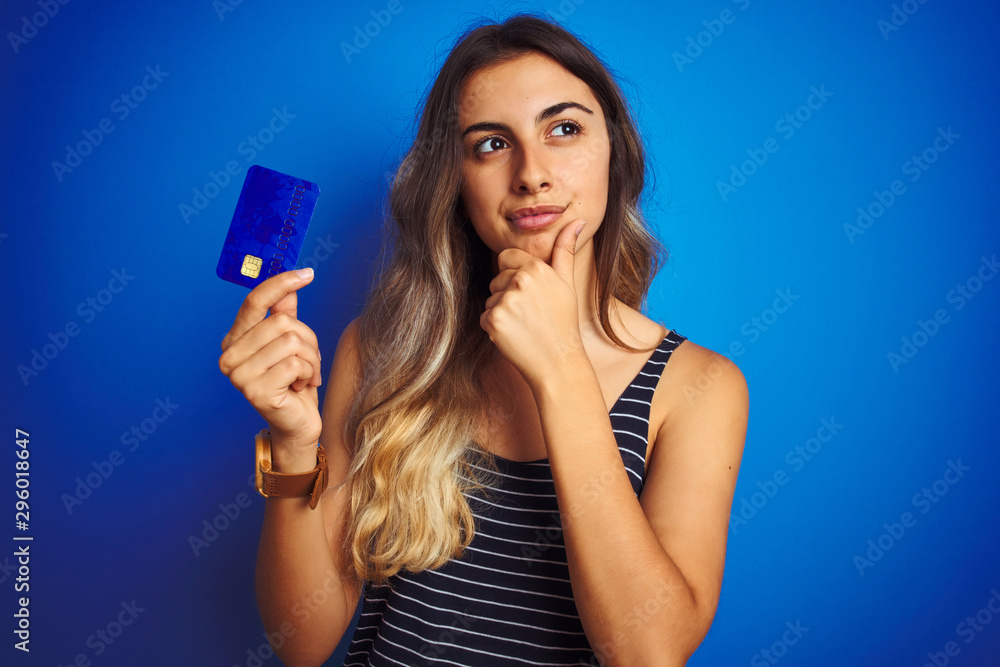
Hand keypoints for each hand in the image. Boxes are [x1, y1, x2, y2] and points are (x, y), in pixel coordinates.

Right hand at [218, 269, 322, 455]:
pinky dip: (309, 374)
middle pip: (281, 322)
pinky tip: (301, 388)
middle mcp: (229, 356)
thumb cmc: (294, 382)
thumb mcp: (291, 344)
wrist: (298, 424)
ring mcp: (239, 375)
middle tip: (310, 361)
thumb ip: (285, 314)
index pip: (255, 301)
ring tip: (306, 376)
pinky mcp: (256, 391)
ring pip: (292, 341)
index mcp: (234, 340)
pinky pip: (296, 364)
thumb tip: (289, 285)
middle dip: (308, 340)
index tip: (307, 273)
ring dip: (311, 359)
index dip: (281, 283)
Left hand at [480, 220, 586, 387]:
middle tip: (531, 314)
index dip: (514, 275)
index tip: (528, 294)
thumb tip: (577, 221)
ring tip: (524, 325)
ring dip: (501, 312)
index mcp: (537, 268)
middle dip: (507, 295)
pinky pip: (484, 316)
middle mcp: (519, 281)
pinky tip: (515, 335)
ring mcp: (505, 301)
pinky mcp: (493, 320)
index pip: (506, 258)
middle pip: (496, 280)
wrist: (558, 361)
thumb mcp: (567, 283)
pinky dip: (495, 327)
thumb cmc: (563, 322)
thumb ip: (566, 249)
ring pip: (490, 299)